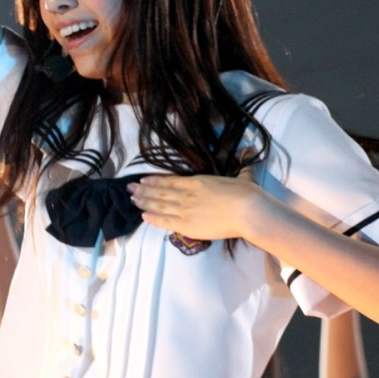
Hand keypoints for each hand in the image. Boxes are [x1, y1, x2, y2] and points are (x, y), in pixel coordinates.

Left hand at [128, 167, 263, 240]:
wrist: (247, 211)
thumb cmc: (247, 194)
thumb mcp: (243, 177)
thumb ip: (242, 167)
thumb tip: (249, 151)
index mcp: (197, 181)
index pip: (170, 180)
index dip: (155, 180)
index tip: (143, 180)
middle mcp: (186, 194)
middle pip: (159, 192)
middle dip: (143, 191)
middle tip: (128, 189)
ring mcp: (184, 210)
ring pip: (158, 206)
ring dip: (144, 202)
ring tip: (132, 200)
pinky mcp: (186, 226)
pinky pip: (164, 221)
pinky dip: (152, 218)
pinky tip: (143, 216)